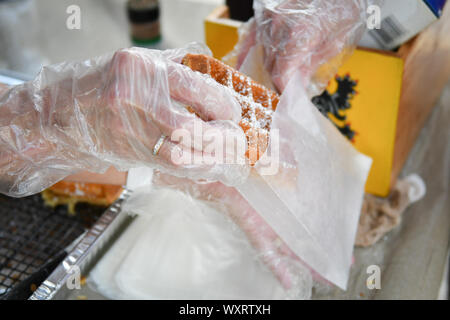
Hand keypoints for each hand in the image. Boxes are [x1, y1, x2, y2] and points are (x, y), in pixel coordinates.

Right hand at [0, 45, 245, 195]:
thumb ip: (175, 71)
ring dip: (211, 160)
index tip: (232, 113)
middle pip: (191, 129)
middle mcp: (134, 100)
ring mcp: (128, 131)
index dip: (223, 106)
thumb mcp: (139, 64)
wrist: (62, 111)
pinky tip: (207, 167)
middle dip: (222, 139)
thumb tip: (215, 91)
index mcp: (143, 69)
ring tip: (227, 157)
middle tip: (234, 138)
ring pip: (180, 156)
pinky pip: (167, 168)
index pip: (197, 90)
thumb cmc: (106, 84)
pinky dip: (193, 170)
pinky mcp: (127, 153)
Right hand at [235, 0, 366, 94]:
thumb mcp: (335, 41)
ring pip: (261, 54)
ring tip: (275, 81)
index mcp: (298, 35)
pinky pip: (250, 38)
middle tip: (286, 93)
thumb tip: (298, 84)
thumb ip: (313, 64)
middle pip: (270, 67)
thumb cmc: (340, 7)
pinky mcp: (263, 13)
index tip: (288, 100)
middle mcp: (278, 26)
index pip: (281, 75)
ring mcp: (268, 18)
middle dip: (278, 83)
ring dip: (268, 69)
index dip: (283, 91)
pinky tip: (245, 66)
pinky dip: (247, 53)